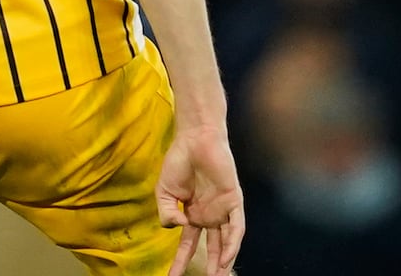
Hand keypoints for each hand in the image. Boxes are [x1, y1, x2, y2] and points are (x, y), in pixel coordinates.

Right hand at [157, 118, 245, 274]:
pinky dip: (232, 244)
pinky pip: (236, 227)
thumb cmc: (178, 161)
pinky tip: (226, 258)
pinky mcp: (234, 201)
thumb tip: (178, 228)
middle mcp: (210, 215)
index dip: (179, 261)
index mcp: (193, 214)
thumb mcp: (164, 192)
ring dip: (222, 262)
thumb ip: (166, 214)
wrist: (194, 138)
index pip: (187, 244)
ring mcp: (223, 210)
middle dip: (209, 268)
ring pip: (226, 242)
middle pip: (211, 248)